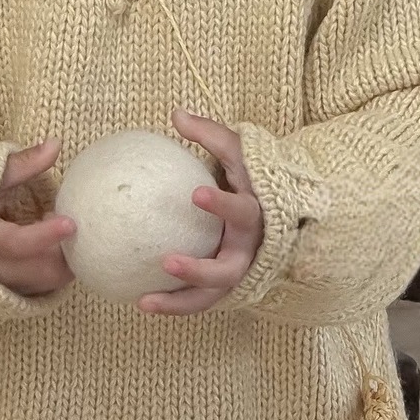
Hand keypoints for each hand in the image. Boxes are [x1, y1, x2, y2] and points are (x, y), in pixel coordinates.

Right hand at [0, 138, 76, 296]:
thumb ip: (22, 164)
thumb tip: (56, 143)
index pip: (15, 244)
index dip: (45, 235)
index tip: (70, 222)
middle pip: (41, 267)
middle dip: (63, 245)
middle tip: (64, 216)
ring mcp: (10, 285)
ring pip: (51, 279)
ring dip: (66, 255)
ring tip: (58, 227)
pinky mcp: (23, 291)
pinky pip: (53, 284)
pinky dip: (64, 264)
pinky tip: (58, 242)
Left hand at [139, 109, 264, 314]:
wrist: (278, 211)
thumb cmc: (252, 177)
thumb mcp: (239, 153)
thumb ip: (211, 135)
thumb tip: (175, 114)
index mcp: (258, 216)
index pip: (244, 211)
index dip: (223, 206)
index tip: (196, 194)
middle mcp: (251, 250)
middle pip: (230, 269)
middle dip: (199, 269)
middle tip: (166, 261)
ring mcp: (240, 272)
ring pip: (212, 295)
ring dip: (180, 301)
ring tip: (144, 300)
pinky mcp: (226, 286)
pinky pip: (199, 301)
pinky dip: (174, 305)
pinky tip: (141, 301)